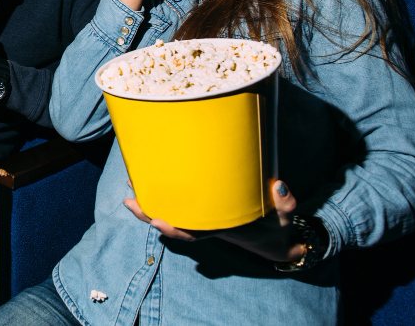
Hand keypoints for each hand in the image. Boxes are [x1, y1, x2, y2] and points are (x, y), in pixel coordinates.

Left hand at [123, 179, 306, 262]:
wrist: (274, 236)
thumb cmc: (277, 225)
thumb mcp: (285, 216)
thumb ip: (284, 202)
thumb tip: (277, 185)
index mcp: (222, 229)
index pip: (195, 233)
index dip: (174, 229)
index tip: (157, 222)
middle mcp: (207, 224)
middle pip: (173, 222)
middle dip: (149, 213)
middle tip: (129, 200)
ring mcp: (203, 216)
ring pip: (171, 211)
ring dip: (149, 201)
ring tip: (130, 184)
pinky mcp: (203, 206)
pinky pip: (178, 202)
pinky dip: (162, 192)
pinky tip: (148, 177)